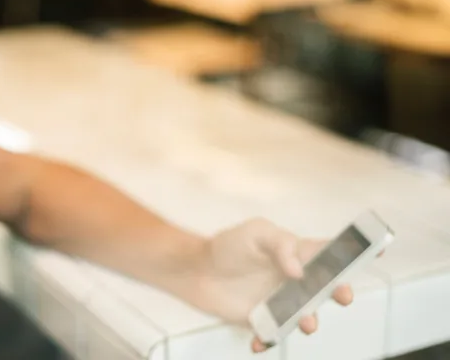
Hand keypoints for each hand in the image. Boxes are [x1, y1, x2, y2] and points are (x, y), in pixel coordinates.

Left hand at [172, 218, 354, 352]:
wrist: (195, 271)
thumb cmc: (227, 247)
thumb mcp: (255, 233)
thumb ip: (280, 246)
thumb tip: (299, 271)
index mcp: (298, 253)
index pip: (331, 252)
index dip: (356, 251)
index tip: (378, 250)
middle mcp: (295, 279)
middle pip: (327, 288)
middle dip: (340, 293)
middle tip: (342, 296)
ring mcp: (282, 301)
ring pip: (306, 315)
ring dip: (310, 321)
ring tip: (305, 323)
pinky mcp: (264, 320)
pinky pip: (275, 334)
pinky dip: (270, 338)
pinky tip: (260, 339)